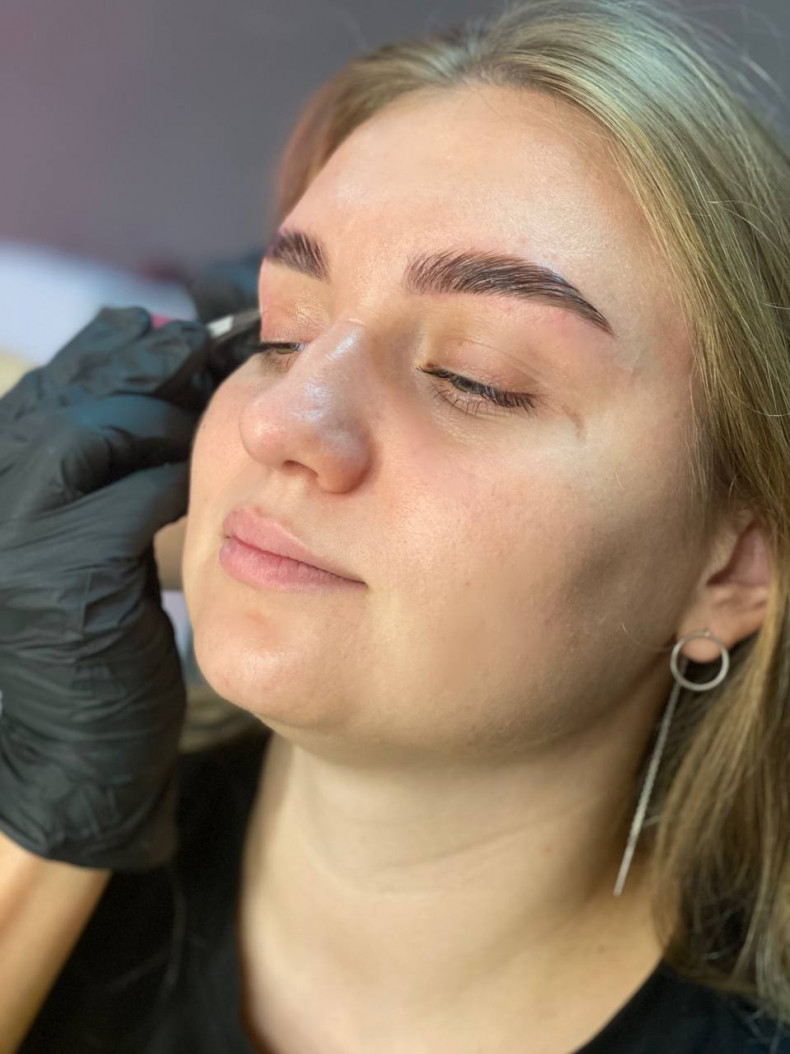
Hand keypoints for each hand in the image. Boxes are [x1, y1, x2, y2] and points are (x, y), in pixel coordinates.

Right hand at [0, 306, 236, 869]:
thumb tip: (151, 397)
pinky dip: (173, 483)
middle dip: (149, 373)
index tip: (170, 339)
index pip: (55, 383)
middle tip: (206, 361)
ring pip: (102, 433)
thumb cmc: (72, 650)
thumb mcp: (66, 546)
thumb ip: (90, 476)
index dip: (116, 353)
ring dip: (164, 425)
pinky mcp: (67, 575)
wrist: (53, 757)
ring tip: (201, 434)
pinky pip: (137, 495)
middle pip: (77, 395)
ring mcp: (18, 532)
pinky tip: (197, 489)